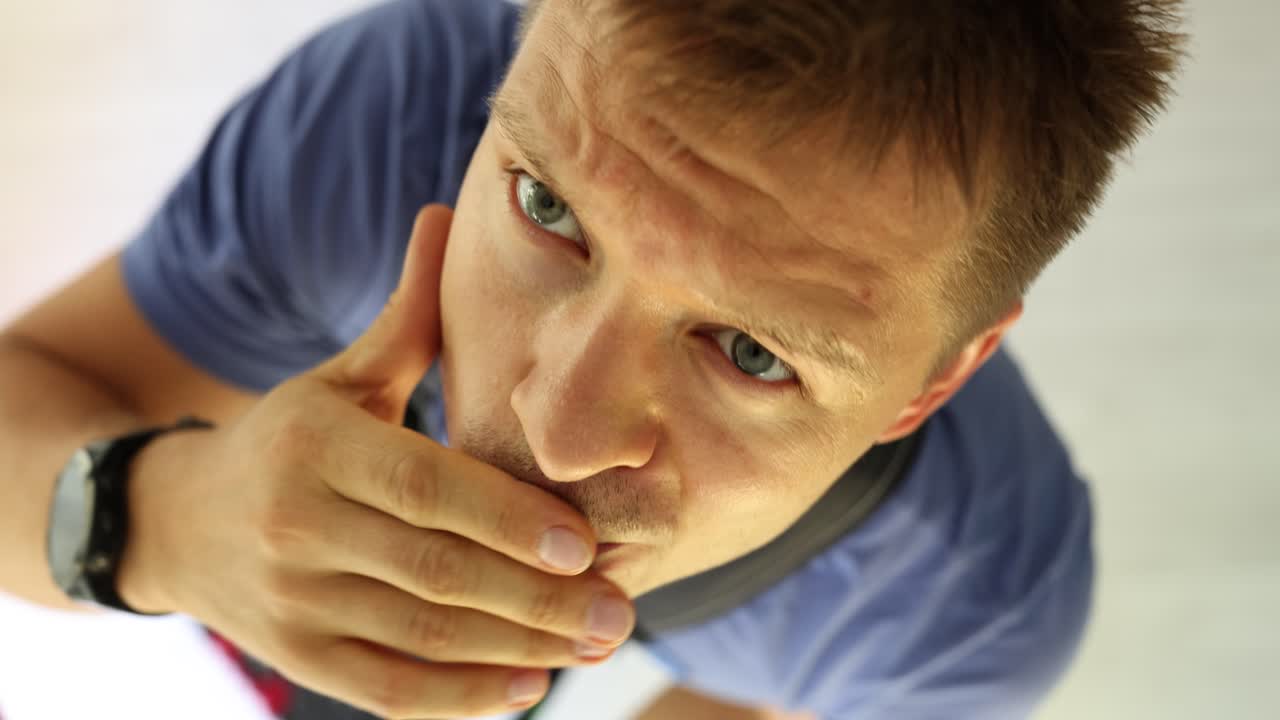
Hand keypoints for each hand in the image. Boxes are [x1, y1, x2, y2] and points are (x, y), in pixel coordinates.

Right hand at [119, 205, 634, 718]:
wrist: (180, 521)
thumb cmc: (289, 437)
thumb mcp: (341, 376)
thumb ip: (406, 318)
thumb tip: (447, 212)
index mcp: (319, 446)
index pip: (428, 488)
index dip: (509, 521)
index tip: (588, 545)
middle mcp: (298, 526)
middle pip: (437, 573)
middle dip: (538, 599)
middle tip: (619, 612)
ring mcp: (292, 602)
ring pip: (422, 636)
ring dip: (517, 650)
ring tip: (592, 646)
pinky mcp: (296, 657)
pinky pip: (386, 689)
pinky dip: (460, 698)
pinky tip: (527, 690)